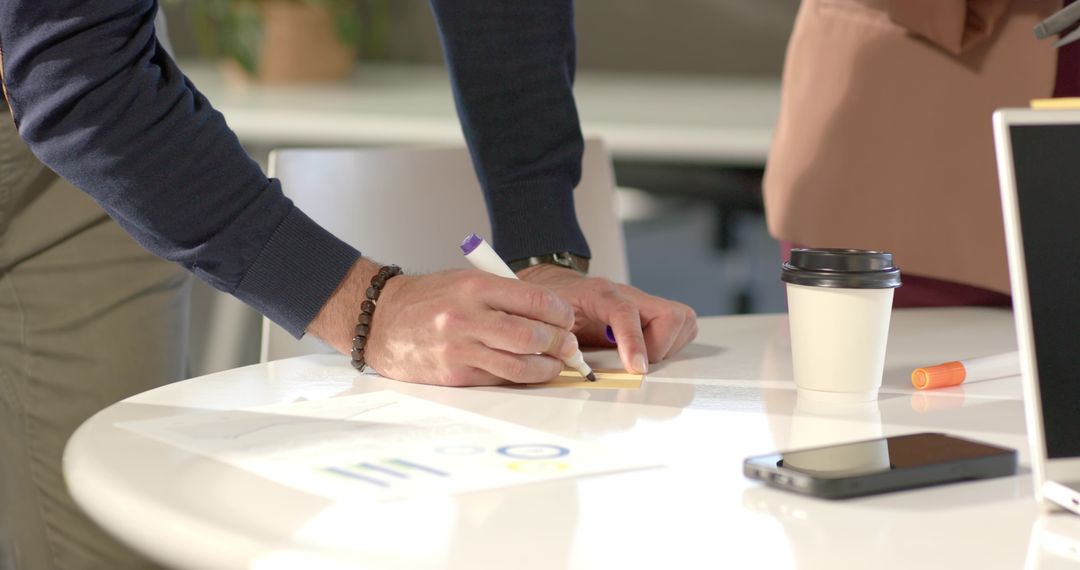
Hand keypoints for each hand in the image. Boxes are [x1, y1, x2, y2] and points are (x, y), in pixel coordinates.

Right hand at [308, 259, 580, 385]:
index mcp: (474, 286)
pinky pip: (499, 379)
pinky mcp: (454, 375)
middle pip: (531, 335)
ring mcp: (459, 349)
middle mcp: (466, 317)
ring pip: (519, 365)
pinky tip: (529, 371)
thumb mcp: (465, 281)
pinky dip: (520, 377)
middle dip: (559, 342)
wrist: (380, 321)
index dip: (560, 312)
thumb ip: (504, 294)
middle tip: (568, 344)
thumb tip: (550, 314)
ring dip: (546, 367)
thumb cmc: (429, 299)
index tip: (567, 318)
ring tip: (555, 362)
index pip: (533, 300)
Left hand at [517, 264, 696, 373]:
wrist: (564, 287)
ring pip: (682, 320)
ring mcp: (646, 302)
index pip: (625, 312)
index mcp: (600, 294)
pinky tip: (651, 349)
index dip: (634, 342)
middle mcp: (630, 295)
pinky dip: (674, 343)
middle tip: (636, 361)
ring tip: (643, 354)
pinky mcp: (656, 311)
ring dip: (669, 346)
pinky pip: (683, 325)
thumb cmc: (559, 305)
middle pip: (669, 315)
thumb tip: (574, 365)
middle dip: (659, 347)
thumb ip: (562, 341)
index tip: (637, 368)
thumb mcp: (551, 321)